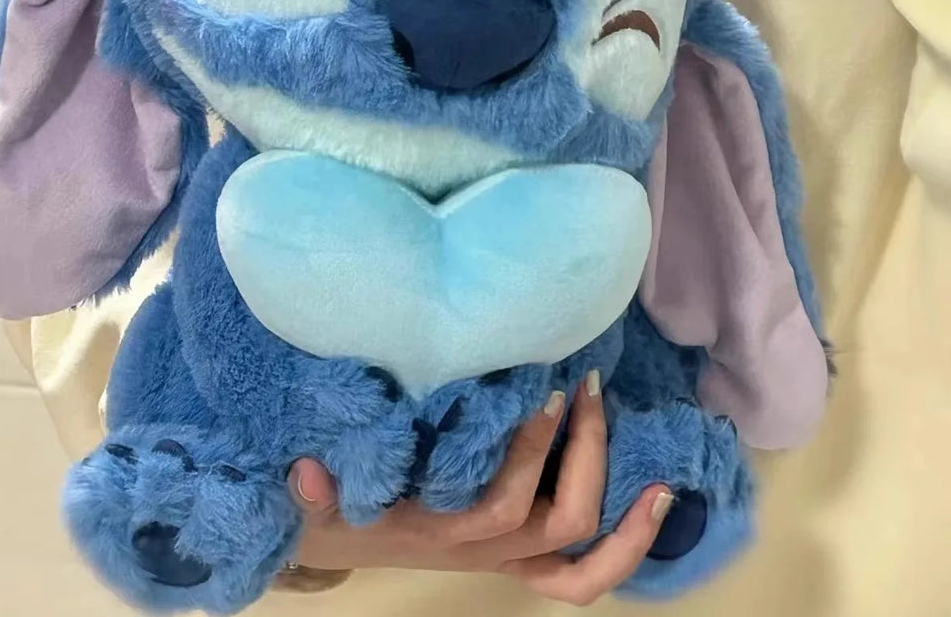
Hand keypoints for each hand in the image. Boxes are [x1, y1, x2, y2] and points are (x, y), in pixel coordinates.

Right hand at [287, 376, 674, 605]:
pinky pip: (579, 577)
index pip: (497, 503)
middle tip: (585, 387)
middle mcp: (482, 549)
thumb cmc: (339, 504)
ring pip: (579, 558)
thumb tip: (306, 471)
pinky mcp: (517, 556)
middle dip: (583, 454)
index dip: (531, 453)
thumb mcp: (323, 498)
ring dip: (620, 506)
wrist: (342, 536)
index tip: (543, 388)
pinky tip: (658, 501)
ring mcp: (505, 557)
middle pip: (555, 521)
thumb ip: (315, 493)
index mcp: (439, 530)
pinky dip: (625, 550)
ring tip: (644, 453)